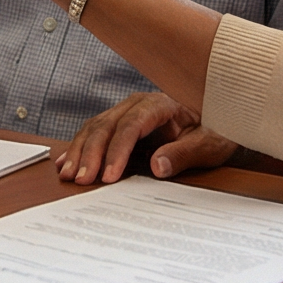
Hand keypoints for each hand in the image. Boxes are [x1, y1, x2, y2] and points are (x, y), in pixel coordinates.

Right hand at [57, 92, 237, 183]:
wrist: (216, 119)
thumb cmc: (214, 130)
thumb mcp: (209, 145)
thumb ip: (184, 154)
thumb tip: (157, 166)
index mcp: (160, 104)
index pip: (131, 125)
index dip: (117, 151)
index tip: (109, 175)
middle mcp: (138, 104)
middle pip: (106, 125)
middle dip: (91, 153)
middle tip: (82, 179)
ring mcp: (126, 111)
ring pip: (95, 127)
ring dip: (80, 151)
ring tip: (69, 174)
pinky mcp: (120, 123)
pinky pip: (95, 132)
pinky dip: (79, 147)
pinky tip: (67, 162)